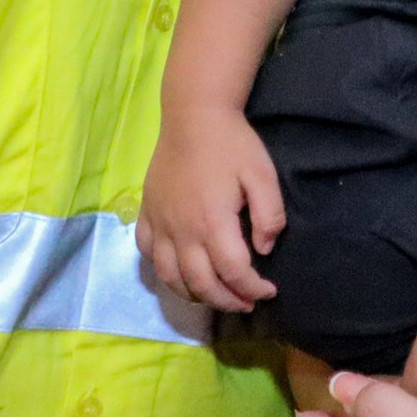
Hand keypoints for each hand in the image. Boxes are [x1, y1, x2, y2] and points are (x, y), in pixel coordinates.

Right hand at [136, 105, 283, 312]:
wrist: (193, 114)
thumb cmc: (232, 143)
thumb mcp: (262, 175)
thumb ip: (270, 215)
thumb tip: (264, 249)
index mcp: (212, 222)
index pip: (234, 273)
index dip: (253, 288)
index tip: (269, 290)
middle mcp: (181, 230)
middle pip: (201, 284)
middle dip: (227, 301)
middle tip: (246, 301)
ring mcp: (160, 223)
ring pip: (170, 277)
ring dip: (194, 294)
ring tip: (215, 294)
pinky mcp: (147, 213)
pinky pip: (147, 254)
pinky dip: (163, 271)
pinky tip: (179, 271)